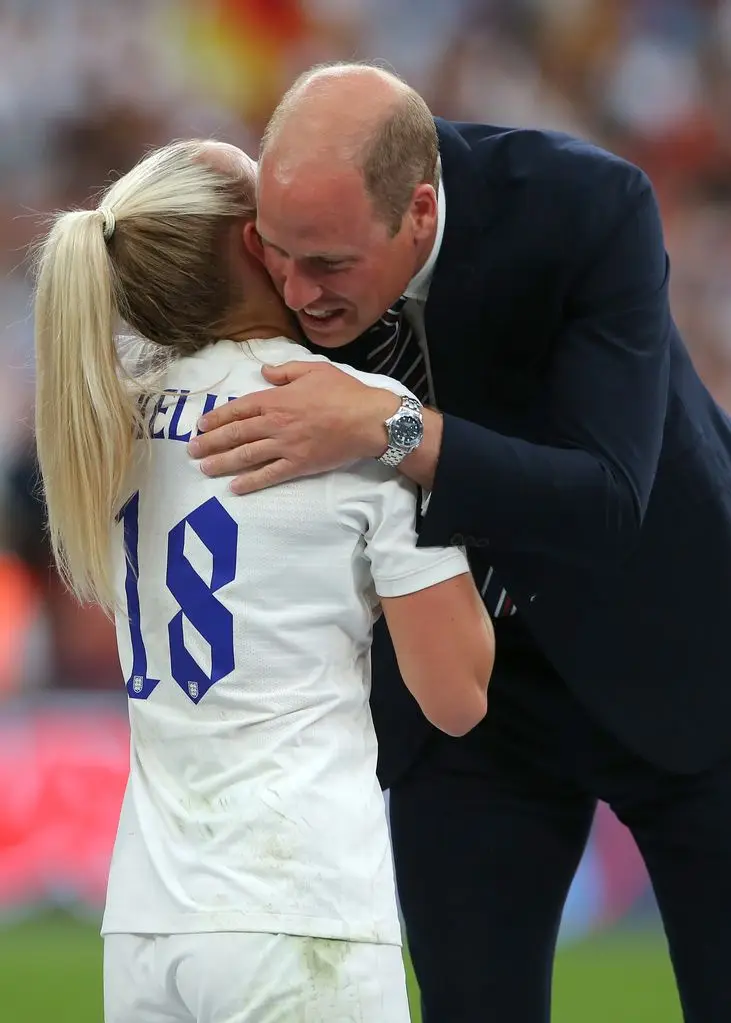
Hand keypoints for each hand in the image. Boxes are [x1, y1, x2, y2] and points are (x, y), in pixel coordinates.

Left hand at [188, 361, 399, 493]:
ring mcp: (285, 446)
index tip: (201, 425)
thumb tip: (264, 371)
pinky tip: (234, 487)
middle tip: (192, 450)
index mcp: (277, 399)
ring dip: (222, 462)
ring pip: (246, 456)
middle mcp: (275, 423)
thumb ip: (285, 372)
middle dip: (211, 442)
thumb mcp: (314, 370)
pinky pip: (269, 475)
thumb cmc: (343, 392)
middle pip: (236, 434)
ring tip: (204, 468)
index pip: (238, 410)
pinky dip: (250, 482)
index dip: (217, 418)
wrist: (368, 420)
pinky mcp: (298, 465)